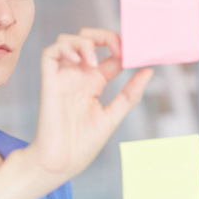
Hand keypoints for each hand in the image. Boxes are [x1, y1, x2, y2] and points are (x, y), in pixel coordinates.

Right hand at [26, 28, 153, 180]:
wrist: (61, 163)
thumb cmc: (82, 145)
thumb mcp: (113, 116)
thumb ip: (129, 94)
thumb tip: (148, 71)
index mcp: (94, 84)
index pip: (110, 55)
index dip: (123, 47)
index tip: (138, 52)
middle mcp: (78, 77)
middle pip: (88, 39)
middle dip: (105, 36)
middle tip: (120, 49)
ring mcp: (63, 77)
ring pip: (68, 40)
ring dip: (84, 41)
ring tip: (94, 61)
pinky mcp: (49, 81)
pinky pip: (50, 52)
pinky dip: (65, 47)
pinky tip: (80, 60)